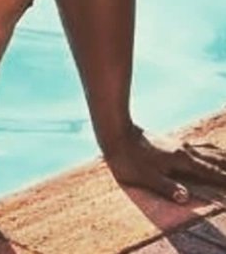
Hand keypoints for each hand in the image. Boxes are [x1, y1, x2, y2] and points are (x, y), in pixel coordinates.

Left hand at [104, 125, 225, 203]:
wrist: (117, 134)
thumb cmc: (129, 159)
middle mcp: (184, 150)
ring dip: (220, 157)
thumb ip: (167, 187)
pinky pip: (197, 147)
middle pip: (213, 158)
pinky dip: (209, 151)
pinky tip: (207, 153)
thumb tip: (185, 198)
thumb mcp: (146, 177)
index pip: (210, 172)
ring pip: (207, 150)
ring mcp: (178, 144)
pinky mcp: (171, 143)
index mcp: (182, 159)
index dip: (224, 179)